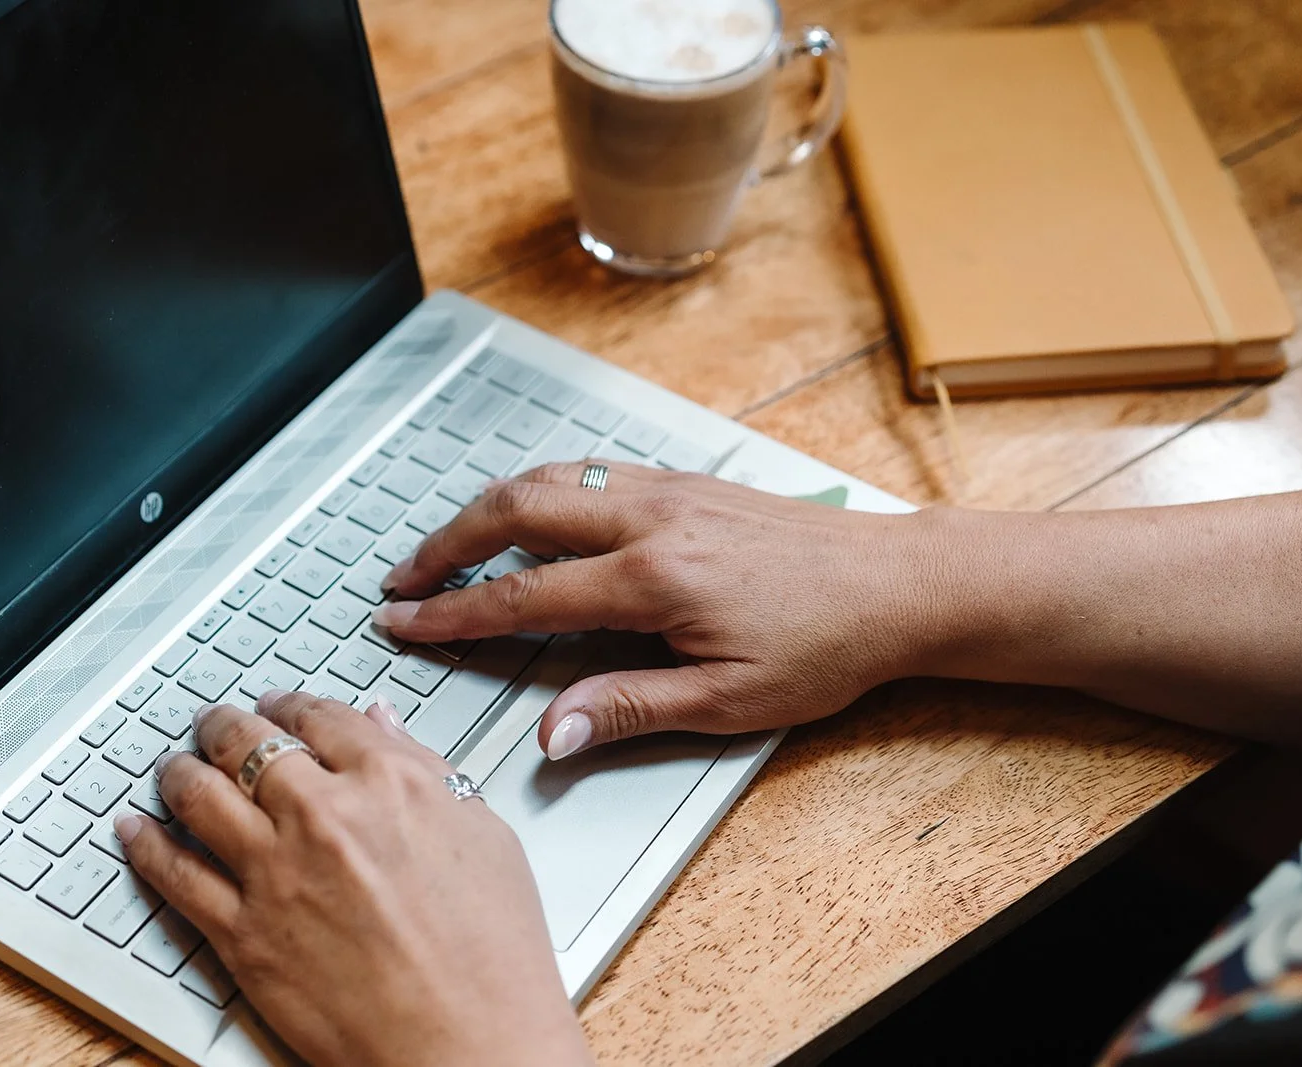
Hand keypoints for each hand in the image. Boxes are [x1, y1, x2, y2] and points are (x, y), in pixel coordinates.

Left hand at [115, 691, 591, 1066]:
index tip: (281, 707)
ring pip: (200, 795)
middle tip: (217, 723)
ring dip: (180, 771)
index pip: (320, 716)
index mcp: (391, 782)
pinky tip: (136, 830)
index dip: (291, 704)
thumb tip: (384, 726)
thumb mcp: (485, 835)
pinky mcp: (243, 935)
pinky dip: (146, 844)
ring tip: (175, 767)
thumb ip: (426, 770)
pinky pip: (175, 875)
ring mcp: (276, 873)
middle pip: (249, 743)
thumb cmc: (493, 954)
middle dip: (225, 724)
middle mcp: (325, 815)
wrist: (470, 1044)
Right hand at [375, 460, 948, 759]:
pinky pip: (589, 472)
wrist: (897, 584)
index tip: (403, 623)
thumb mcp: (729, 701)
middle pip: (516, 511)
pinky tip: (530, 512)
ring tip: (447, 544)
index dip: (452, 613)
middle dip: (445, 544)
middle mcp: (652, 519)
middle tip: (403, 579)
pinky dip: (538, 489)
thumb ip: (628, 708)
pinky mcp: (687, 482)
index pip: (523, 595)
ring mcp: (669, 490)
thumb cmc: (828, 644)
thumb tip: (552, 732)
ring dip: (485, 508)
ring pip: (548, 480)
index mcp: (654, 579)